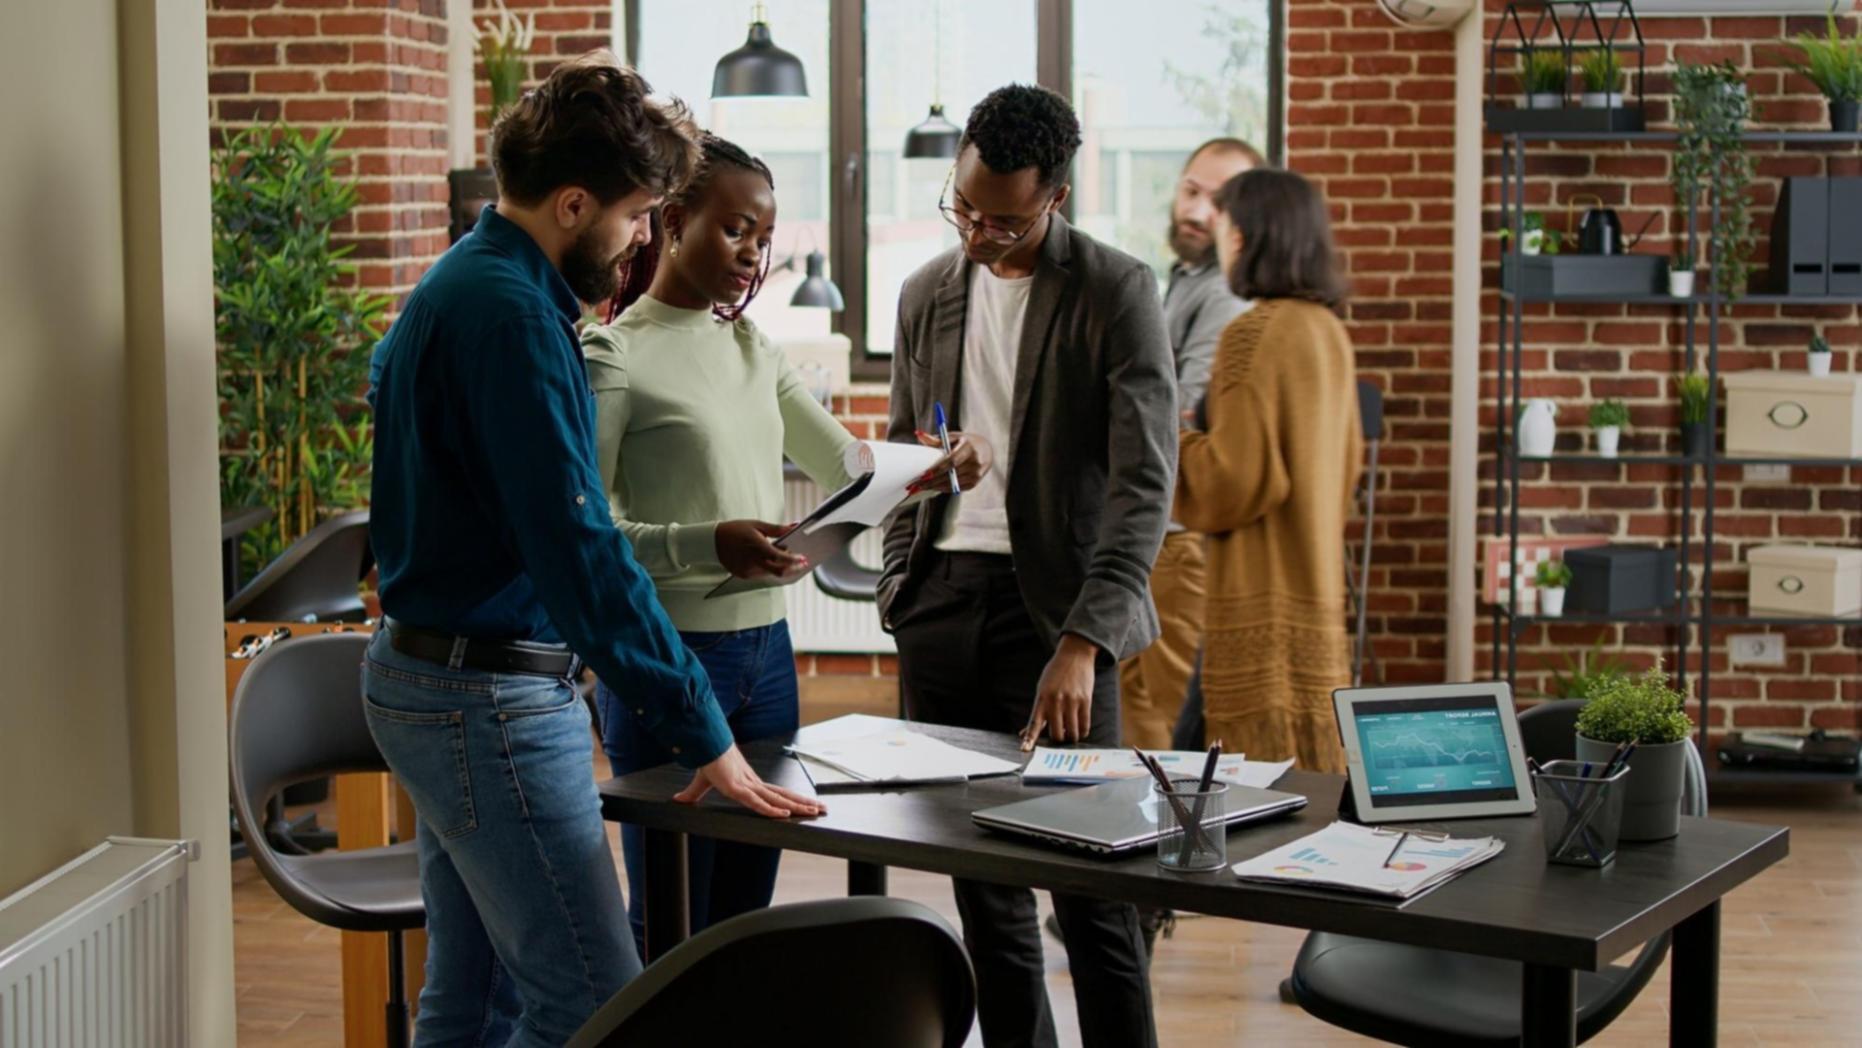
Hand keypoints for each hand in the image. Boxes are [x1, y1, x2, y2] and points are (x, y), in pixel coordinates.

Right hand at [675, 744, 825, 818]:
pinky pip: (757, 802)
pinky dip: (771, 809)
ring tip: (815, 811)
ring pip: (777, 800)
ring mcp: (748, 786)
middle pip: (784, 796)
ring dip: (797, 806)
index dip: (793, 800)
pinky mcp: (738, 788)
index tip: (809, 804)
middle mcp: (755, 784)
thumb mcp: (701, 783)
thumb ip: (693, 794)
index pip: (777, 794)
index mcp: (751, 783)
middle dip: (804, 803)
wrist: (703, 745)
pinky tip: (784, 814)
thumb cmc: (706, 760)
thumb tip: (679, 800)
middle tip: (823, 809)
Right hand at [715, 520, 805, 579]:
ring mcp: (747, 570)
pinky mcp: (744, 575)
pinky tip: (770, 560)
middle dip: (793, 568)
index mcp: (756, 546)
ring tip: (785, 557)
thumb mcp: (757, 525)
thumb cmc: (735, 530)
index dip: (793, 559)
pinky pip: (762, 574)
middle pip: (778, 571)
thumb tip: (794, 527)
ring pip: (771, 573)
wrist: (713, 541)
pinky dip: (769, 568)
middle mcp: (752, 561)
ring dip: (781, 567)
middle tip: (802, 563)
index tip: (803, 558)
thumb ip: (777, 529)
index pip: (779, 557)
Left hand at [908, 429, 993, 493]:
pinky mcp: (974, 482)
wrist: (985, 451)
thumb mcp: (952, 437)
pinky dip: (943, 488)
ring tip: (920, 487)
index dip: (937, 469)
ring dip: (935, 486)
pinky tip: (933, 487)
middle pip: (950, 475)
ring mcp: (976, 474)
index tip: (924, 475)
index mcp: (968, 447)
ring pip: (951, 484)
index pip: (952, 461)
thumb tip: (918, 434)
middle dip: (931, 481)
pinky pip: (956, 488)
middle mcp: (975, 462)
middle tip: (915, 485)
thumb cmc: (964, 442)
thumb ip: (935, 439)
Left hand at [1021, 634, 1099, 750]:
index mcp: (1042, 698)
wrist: (1074, 654)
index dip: (1030, 738)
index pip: (1034, 723)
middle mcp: (1055, 701)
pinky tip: (1080, 729)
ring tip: (1071, 732)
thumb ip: (1037, 712)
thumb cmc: (1055, 674)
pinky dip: (1082, 731)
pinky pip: (1085, 725)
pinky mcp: (1085, 700)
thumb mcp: (1042, 689)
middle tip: (1060, 734)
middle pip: (1056, 733)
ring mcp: (1071, 701)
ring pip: (1072, 732)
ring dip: (1071, 737)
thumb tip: (1024, 733)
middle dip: (1059, 738)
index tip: (1025, 749)